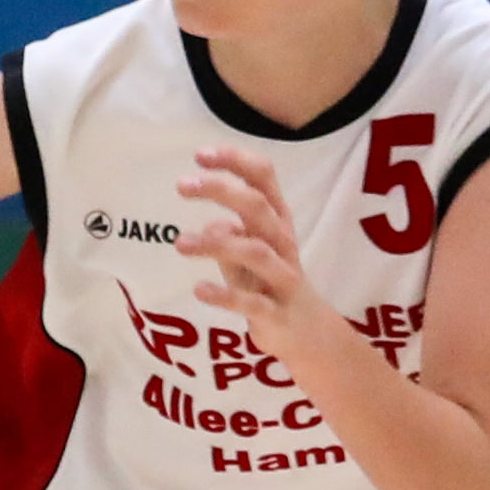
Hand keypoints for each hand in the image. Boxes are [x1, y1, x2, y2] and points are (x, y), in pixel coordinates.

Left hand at [177, 145, 320, 348]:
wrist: (309, 334)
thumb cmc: (271, 283)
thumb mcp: (250, 250)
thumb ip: (230, 231)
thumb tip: (210, 220)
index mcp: (277, 221)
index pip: (264, 178)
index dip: (235, 161)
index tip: (200, 155)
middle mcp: (283, 243)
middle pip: (258, 207)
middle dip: (221, 190)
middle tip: (182, 185)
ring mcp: (282, 278)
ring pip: (255, 251)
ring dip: (215, 244)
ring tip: (180, 243)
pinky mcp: (276, 312)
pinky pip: (252, 302)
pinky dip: (225, 295)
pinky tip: (199, 290)